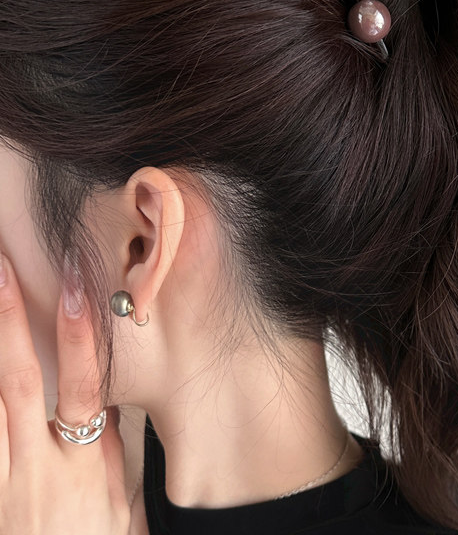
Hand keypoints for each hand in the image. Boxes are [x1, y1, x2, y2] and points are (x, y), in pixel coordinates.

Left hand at [0, 252, 130, 534]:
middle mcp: (40, 466)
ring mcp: (5, 481)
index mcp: (87, 464)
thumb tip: (110, 413)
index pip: (86, 384)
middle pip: (21, 382)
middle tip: (5, 269)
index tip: (76, 287)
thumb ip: (115, 458)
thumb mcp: (123, 512)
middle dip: (12, 320)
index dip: (80, 334)